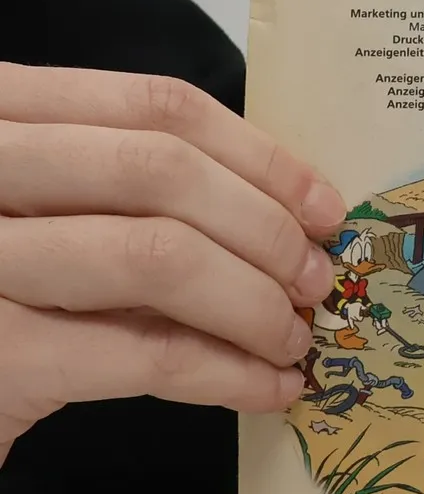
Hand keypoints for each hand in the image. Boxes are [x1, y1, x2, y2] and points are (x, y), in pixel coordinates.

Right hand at [0, 64, 346, 465]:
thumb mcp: (47, 214)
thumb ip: (130, 194)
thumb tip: (280, 212)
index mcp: (0, 114)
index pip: (156, 106)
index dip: (257, 155)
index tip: (322, 206)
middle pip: (162, 172)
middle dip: (263, 228)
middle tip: (316, 279)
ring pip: (157, 257)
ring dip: (252, 302)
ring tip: (293, 338)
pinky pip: (141, 353)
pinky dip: (224, 371)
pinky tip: (265, 387)